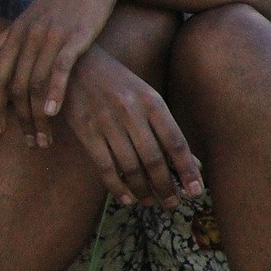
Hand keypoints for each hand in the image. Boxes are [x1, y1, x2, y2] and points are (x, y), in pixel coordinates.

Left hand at [0, 0, 125, 142]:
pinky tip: (52, 113)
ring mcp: (48, 36)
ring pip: (33, 83)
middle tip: (25, 143)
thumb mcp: (27, 22)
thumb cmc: (61, 2)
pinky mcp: (73, 36)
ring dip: (35, 116)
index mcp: (13, 35)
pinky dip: (53, 92)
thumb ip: (1, 48)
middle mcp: (25, 36)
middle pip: (11, 86)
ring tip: (42, 140)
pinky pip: (58, 69)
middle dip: (15, 119)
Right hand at [55, 48, 201, 207]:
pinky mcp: (85, 131)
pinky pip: (104, 166)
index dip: (187, 169)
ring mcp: (106, 122)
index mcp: (151, 101)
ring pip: (130, 166)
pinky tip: (126, 198)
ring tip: (150, 202)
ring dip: (142, 190)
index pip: (175, 142)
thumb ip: (166, 127)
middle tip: (172, 204)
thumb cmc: (117, 83)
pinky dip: (116, 186)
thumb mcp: (145, 96)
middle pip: (153, 159)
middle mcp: (130, 112)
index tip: (195, 191)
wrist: (74, 65)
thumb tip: (192, 163)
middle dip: (165, 187)